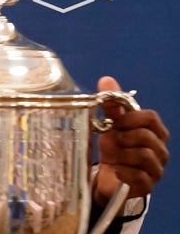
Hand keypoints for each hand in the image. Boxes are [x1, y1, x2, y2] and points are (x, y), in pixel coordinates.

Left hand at [94, 76, 169, 205]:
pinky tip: (115, 170)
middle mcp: (160, 150)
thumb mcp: (110, 125)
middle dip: (121, 137)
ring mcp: (156, 169)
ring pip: (143, 156)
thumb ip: (111, 104)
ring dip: (120, 154)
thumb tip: (106, 80)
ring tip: (110, 156)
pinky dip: (122, 172)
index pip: (150, 117)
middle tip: (109, 141)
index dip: (129, 117)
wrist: (108, 176)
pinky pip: (138, 177)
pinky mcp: (148, 186)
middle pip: (145, 136)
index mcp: (154, 131)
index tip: (114, 122)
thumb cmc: (114, 147)